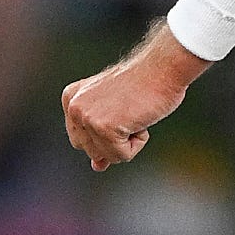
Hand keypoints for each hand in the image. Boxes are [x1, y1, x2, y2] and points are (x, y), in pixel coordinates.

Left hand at [60, 27, 203, 170]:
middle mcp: (74, 107)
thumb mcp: (113, 110)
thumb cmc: (143, 85)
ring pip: (107, 156)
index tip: (119, 111)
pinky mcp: (104, 128)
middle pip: (91, 151)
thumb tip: (97, 166)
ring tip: (134, 113)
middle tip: (128, 111)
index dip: (105, 135)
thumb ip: (99, 137)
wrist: (163, 67)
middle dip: (115, 139)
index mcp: (71, 99)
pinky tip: (140, 119)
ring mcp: (87, 117)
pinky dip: (138, 143)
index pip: (82, 140)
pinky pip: (122, 156)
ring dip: (128, 141)